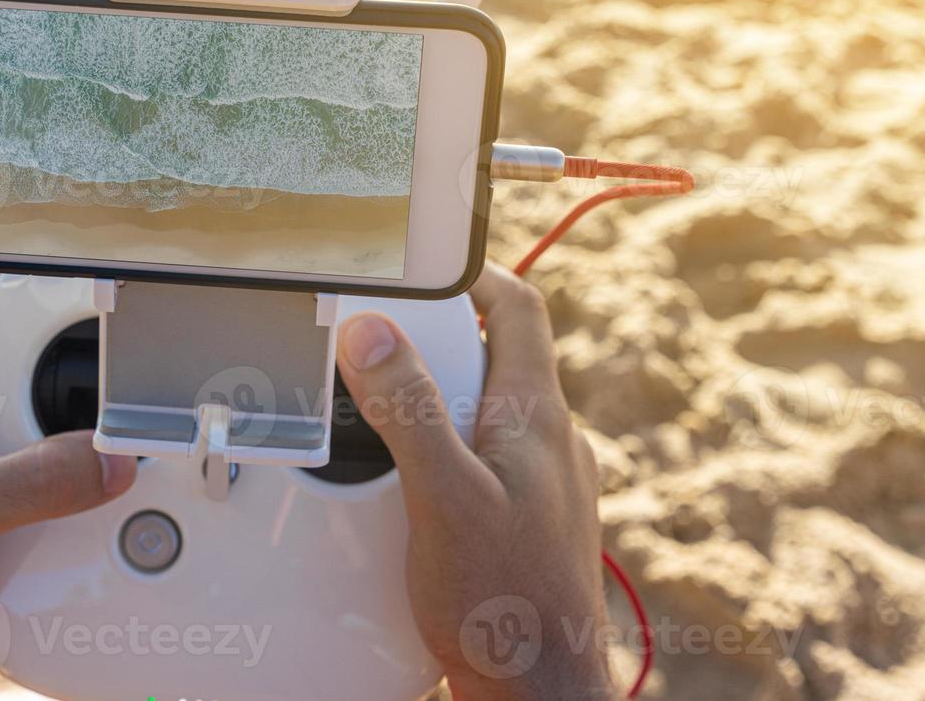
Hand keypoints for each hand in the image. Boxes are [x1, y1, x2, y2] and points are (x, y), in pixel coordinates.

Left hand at [0, 270, 137, 697]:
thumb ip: (33, 481)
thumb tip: (113, 460)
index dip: (10, 246)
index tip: (62, 221)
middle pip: (31, 350)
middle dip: (80, 336)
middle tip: (138, 321)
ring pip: (56, 420)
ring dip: (94, 424)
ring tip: (147, 414)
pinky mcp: (6, 515)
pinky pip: (63, 485)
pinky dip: (96, 485)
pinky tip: (126, 490)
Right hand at [335, 263, 614, 700]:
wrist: (540, 692)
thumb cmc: (504, 605)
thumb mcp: (442, 498)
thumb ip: (408, 412)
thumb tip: (372, 331)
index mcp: (538, 416)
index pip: (520, 308)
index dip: (474, 274)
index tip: (423, 266)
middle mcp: (553, 442)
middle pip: (500, 356)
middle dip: (440, 341)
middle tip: (381, 346)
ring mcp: (549, 484)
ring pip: (492, 412)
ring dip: (442, 401)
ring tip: (383, 420)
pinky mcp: (534, 521)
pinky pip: (492, 461)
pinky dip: (451, 452)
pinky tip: (413, 487)